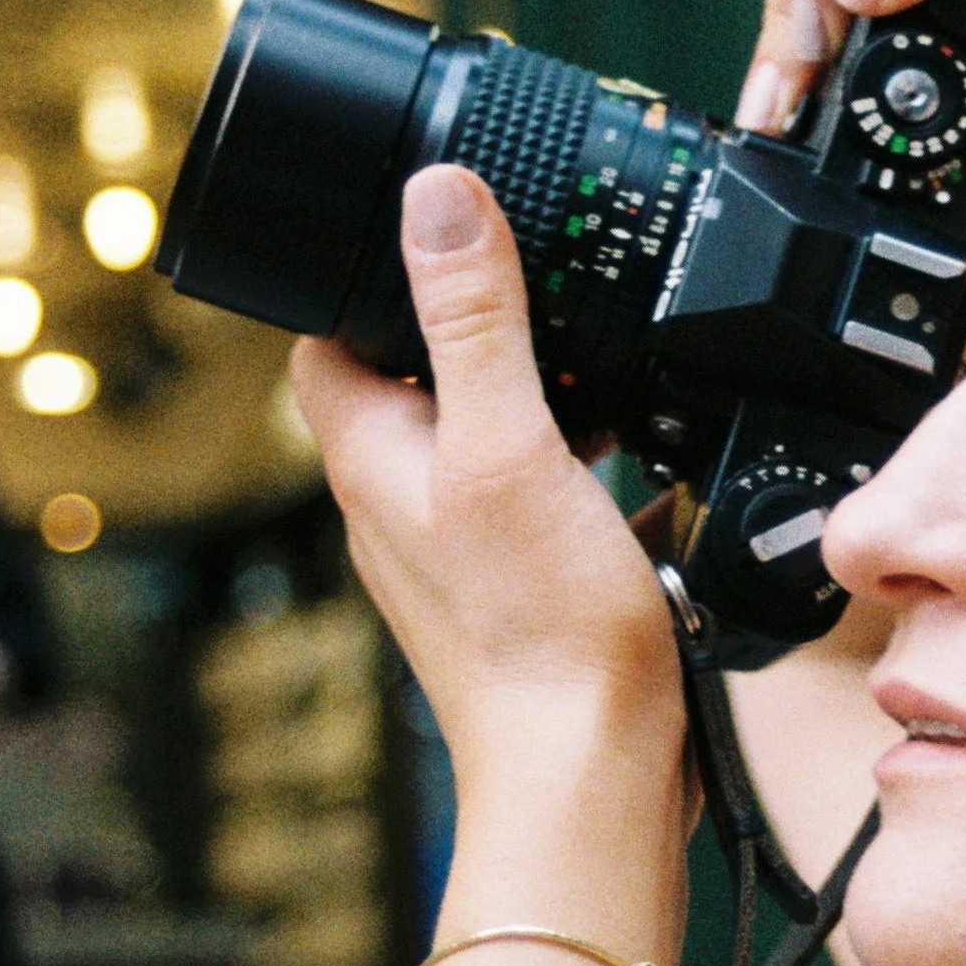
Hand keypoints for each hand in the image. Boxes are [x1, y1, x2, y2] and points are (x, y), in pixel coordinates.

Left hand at [291, 168, 685, 807]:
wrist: (594, 772)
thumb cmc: (542, 630)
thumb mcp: (508, 444)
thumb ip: (473, 318)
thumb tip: (435, 193)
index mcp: (371, 455)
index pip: (326, 331)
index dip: (366, 266)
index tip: (436, 222)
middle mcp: (399, 500)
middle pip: (410, 374)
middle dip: (466, 318)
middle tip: (538, 272)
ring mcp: (460, 547)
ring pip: (479, 432)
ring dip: (530, 389)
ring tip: (597, 359)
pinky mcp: (521, 584)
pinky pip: (537, 491)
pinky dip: (578, 458)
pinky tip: (639, 456)